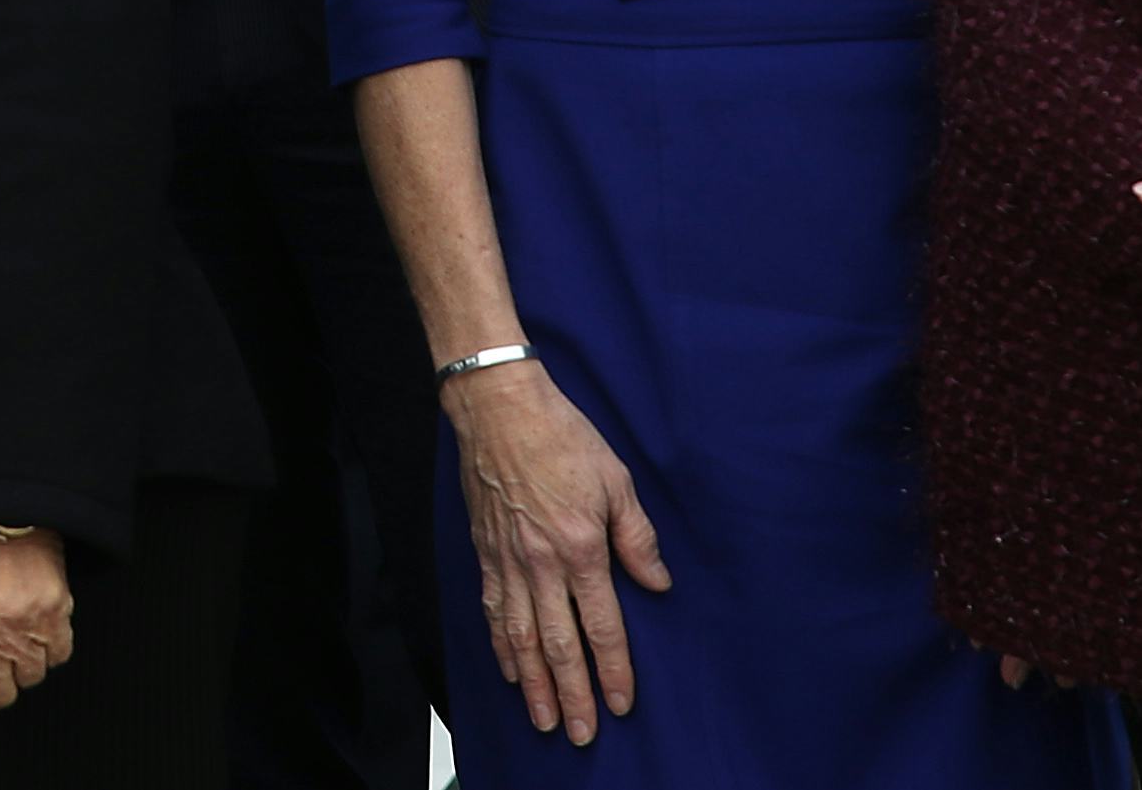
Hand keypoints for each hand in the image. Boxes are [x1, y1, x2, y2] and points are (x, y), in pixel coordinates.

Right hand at [444, 358, 668, 743]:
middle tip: (581, 733)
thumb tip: (656, 582)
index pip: (601, 625)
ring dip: (533, 683)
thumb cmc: (561, 437)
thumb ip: (637, 536)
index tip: (621, 704)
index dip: (613, 669)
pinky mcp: (485, 552)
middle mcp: (540, 564)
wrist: (499, 408)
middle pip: (557, 644)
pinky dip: (500, 645)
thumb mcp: (616, 480)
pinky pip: (493, 610)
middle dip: (571, 693)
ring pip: (520, 637)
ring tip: (544, 718)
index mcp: (580, 548)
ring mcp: (508, 561)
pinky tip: (509, 669)